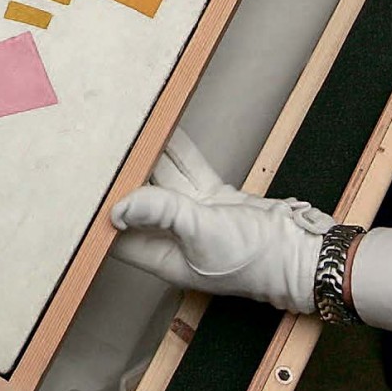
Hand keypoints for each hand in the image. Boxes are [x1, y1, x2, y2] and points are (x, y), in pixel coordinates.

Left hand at [108, 131, 332, 312]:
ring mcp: (196, 217)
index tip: (87, 185)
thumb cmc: (259, 260)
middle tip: (103, 147)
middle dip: (124, 177)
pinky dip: (179, 151)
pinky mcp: (216, 200)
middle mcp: (175, 238)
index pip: (120, 235)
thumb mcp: (203, 232)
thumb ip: (163, 212)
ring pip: (164, 180)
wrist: (304, 251)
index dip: (102, 213)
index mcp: (164, 257)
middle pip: (139, 202)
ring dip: (150, 157)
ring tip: (129, 130)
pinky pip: (189, 170)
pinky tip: (166, 130)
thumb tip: (120, 206)